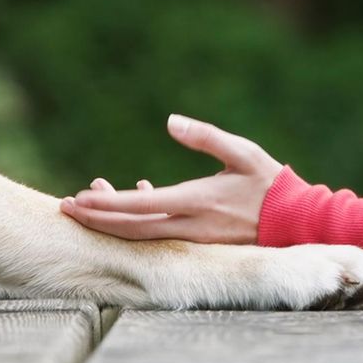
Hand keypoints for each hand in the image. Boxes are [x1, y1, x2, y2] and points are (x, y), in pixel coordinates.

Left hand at [60, 115, 282, 243]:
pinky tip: (138, 196)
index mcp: (197, 201)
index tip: (77, 199)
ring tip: (89, 203)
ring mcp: (194, 238)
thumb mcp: (242, 151)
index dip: (106, 205)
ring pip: (142, 235)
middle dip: (96, 219)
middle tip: (66, 208)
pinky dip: (141, 219)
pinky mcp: (199, 241)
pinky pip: (160, 233)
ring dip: (113, 221)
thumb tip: (171, 120)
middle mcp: (190, 226)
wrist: (297, 222)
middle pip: (131, 229)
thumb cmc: (271, 183)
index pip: (140, 207)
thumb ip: (206, 136)